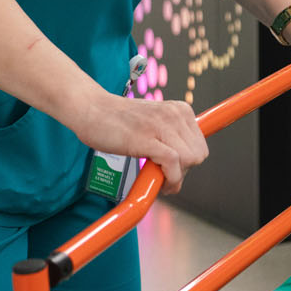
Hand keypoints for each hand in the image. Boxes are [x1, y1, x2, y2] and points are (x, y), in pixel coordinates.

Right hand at [71, 91, 207, 195]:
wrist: (91, 109)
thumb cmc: (118, 119)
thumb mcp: (154, 122)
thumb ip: (170, 137)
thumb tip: (183, 166)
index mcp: (181, 110)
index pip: (200, 146)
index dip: (189, 163)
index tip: (175, 171)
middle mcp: (175, 115)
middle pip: (198, 155)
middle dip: (184, 171)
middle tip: (163, 175)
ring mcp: (161, 125)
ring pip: (189, 160)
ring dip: (176, 177)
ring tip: (158, 179)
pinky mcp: (146, 138)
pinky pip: (172, 162)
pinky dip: (170, 178)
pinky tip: (157, 182)